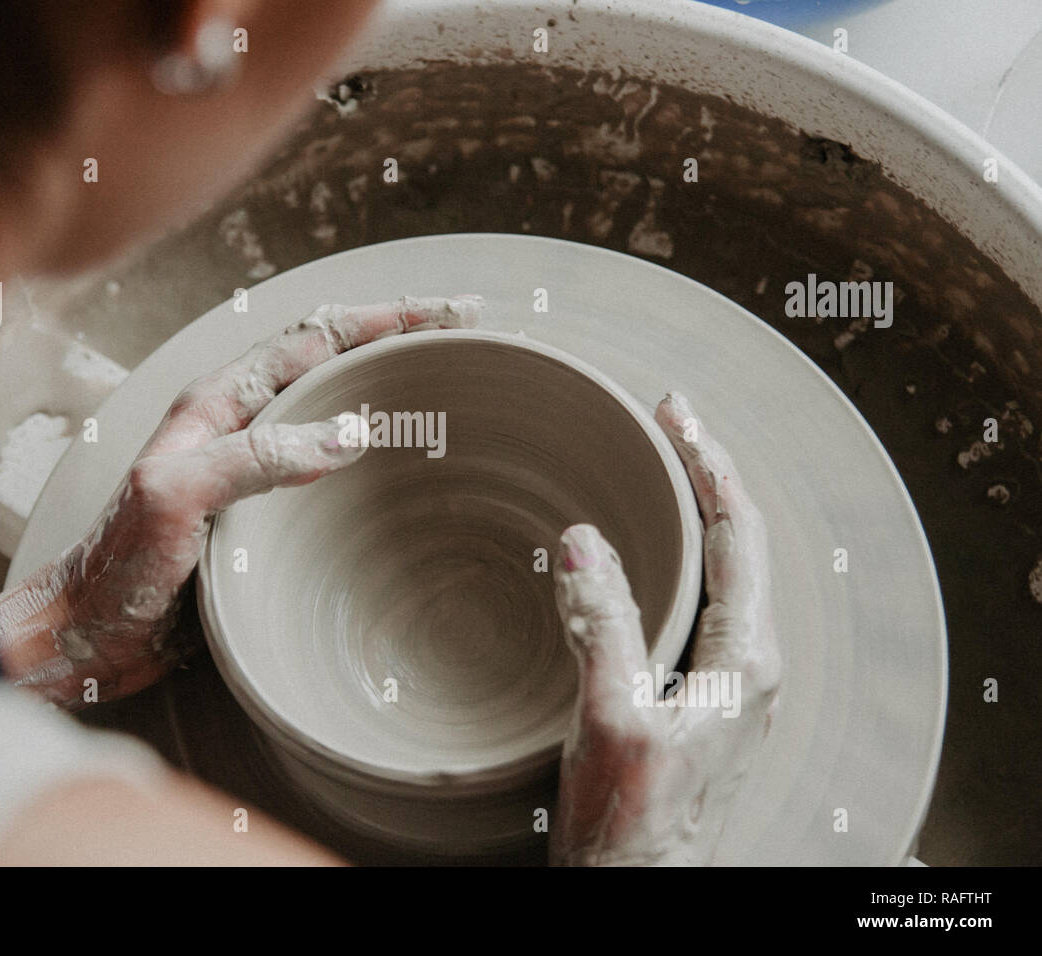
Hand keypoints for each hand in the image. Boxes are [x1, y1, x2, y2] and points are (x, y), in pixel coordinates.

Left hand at [0, 294, 484, 706]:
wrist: (86, 634)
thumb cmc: (115, 567)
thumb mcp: (175, 498)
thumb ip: (253, 457)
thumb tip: (347, 433)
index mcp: (218, 403)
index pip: (315, 340)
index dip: (384, 320)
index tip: (448, 315)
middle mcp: (239, 425)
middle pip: (332, 364)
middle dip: (397, 342)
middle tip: (463, 338)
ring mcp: (252, 469)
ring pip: (333, 413)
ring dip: (387, 394)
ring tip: (444, 391)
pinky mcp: (260, 514)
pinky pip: (328, 471)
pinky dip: (371, 458)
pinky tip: (397, 475)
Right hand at [549, 392, 779, 865]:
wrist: (637, 887)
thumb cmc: (634, 825)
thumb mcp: (613, 721)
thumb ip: (603, 628)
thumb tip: (583, 540)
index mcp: (744, 661)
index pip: (738, 533)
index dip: (708, 464)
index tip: (674, 412)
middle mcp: (748, 664)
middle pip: (738, 542)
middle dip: (704, 473)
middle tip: (667, 420)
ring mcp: (726, 681)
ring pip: (720, 570)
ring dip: (692, 511)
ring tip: (660, 465)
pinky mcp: (699, 696)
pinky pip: (696, 602)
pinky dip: (675, 555)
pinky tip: (643, 549)